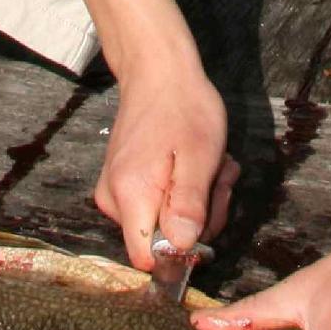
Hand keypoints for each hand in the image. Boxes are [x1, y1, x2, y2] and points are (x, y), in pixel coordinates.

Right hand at [94, 54, 238, 271]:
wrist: (157, 71)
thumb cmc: (183, 107)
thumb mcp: (199, 155)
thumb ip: (188, 203)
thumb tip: (182, 247)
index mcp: (130, 195)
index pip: (147, 258)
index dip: (183, 250)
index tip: (204, 216)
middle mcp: (113, 200)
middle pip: (162, 241)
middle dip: (201, 215)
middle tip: (216, 177)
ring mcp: (117, 193)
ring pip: (167, 223)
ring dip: (199, 200)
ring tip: (210, 164)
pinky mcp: (124, 185)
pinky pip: (160, 206)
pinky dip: (186, 190)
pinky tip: (197, 164)